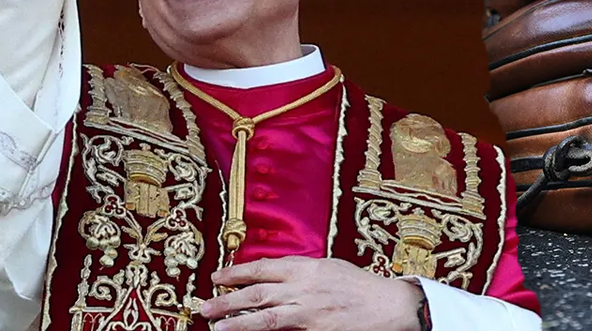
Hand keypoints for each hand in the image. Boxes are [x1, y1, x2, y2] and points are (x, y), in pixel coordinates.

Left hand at [201, 256, 424, 330]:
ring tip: (216, 325)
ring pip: (264, 315)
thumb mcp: (330, 267)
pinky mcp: (315, 330)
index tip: (217, 277)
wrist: (388, 305)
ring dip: (236, 321)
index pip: (263, 268)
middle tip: (203, 306)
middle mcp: (304, 287)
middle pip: (256, 292)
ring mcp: (308, 311)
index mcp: (306, 267)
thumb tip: (276, 272)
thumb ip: (302, 270)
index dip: (237, 272)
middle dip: (226, 299)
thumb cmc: (361, 286)